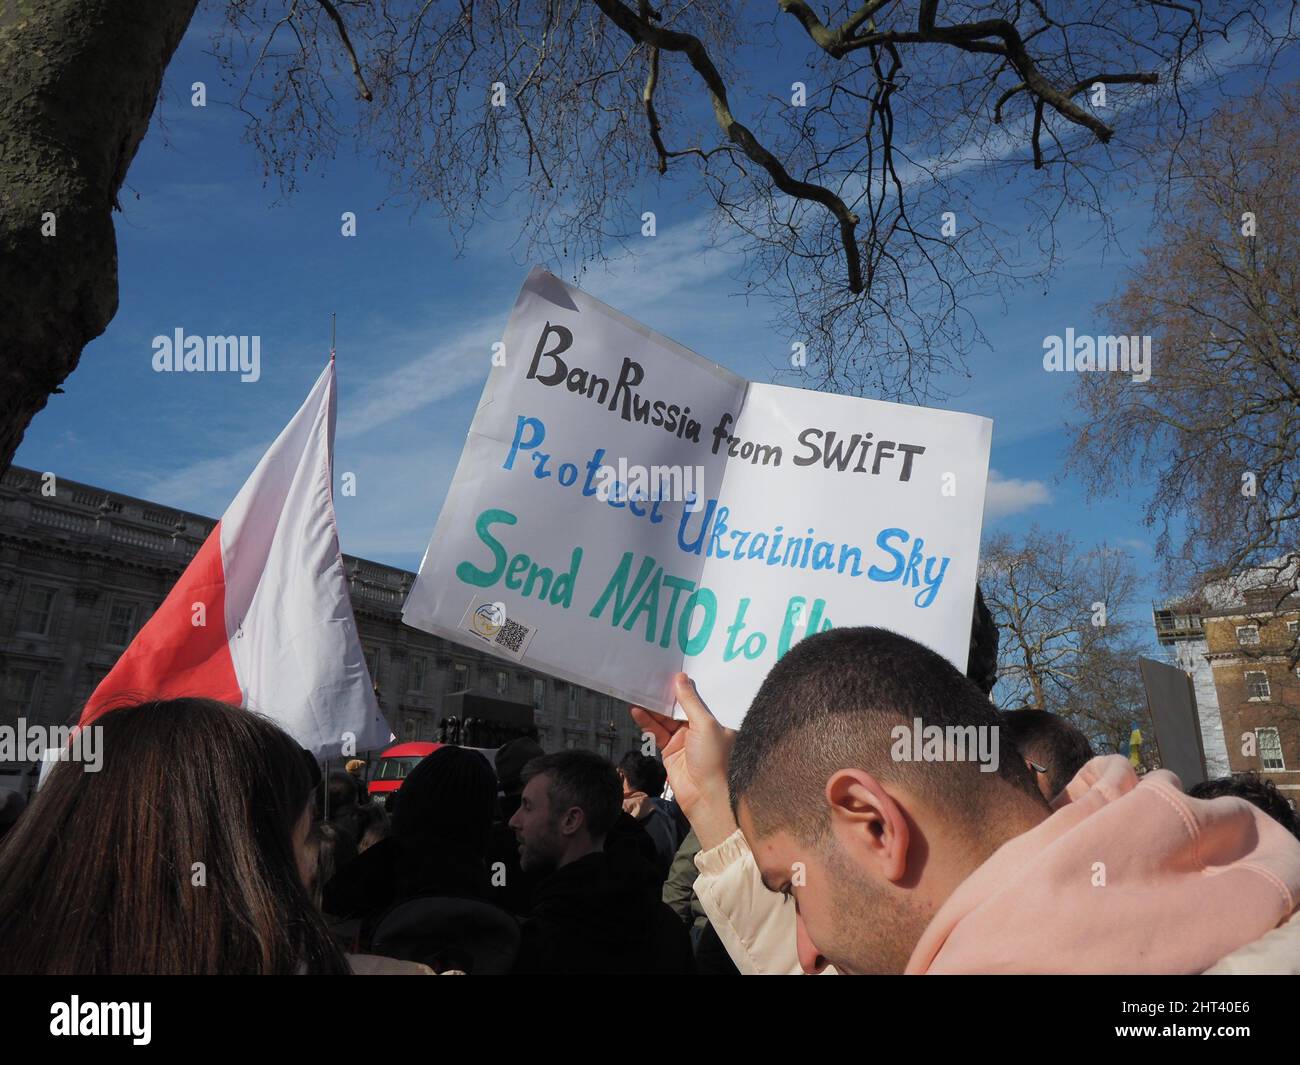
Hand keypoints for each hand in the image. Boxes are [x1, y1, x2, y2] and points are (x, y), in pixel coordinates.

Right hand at [630, 673, 737, 849]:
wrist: (705, 796)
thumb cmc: (714, 758)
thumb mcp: (705, 724)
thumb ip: (690, 701)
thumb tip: (680, 677)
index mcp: (715, 719)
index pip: (700, 696)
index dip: (687, 683)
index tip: (674, 666)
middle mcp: (700, 727)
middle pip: (679, 706)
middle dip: (666, 693)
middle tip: (651, 675)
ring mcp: (684, 738)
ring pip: (665, 718)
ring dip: (652, 706)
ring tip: (638, 690)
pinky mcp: (669, 750)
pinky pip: (656, 731)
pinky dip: (646, 721)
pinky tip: (636, 710)